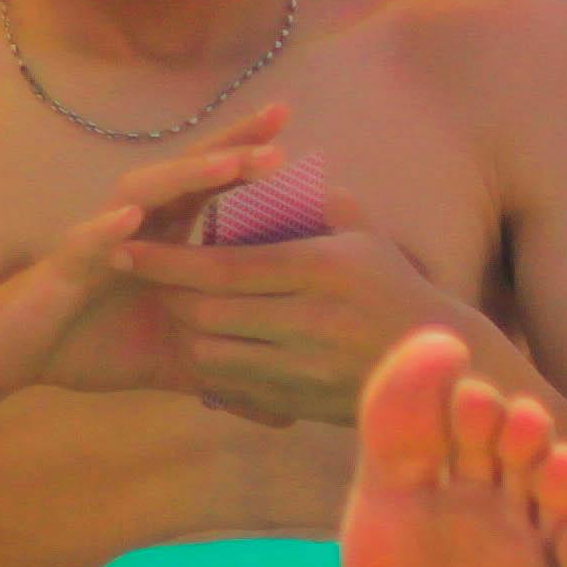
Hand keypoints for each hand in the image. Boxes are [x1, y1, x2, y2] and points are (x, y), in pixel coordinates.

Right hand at [0, 109, 291, 407]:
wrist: (11, 356)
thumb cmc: (90, 345)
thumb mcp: (172, 366)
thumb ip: (226, 377)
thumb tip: (286, 415)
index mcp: (163, 240)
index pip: (214, 191)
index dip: (253, 162)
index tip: (304, 139)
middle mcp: (133, 226)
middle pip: (189, 173)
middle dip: (233, 145)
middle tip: (283, 119)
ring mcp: (98, 239)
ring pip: (145, 195)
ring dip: (187, 176)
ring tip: (230, 164)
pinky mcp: (64, 266)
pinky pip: (87, 243)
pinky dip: (108, 230)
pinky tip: (132, 220)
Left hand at [109, 225, 468, 428]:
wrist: (442, 364)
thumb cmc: (393, 285)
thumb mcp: (362, 232)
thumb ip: (309, 198)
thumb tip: (259, 165)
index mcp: (324, 268)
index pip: (226, 265)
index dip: (167, 259)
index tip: (124, 246)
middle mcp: (313, 321)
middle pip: (209, 312)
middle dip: (166, 295)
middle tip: (140, 277)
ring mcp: (307, 367)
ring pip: (213, 353)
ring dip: (183, 331)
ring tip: (171, 308)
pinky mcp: (302, 401)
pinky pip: (234, 385)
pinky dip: (208, 365)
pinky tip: (202, 344)